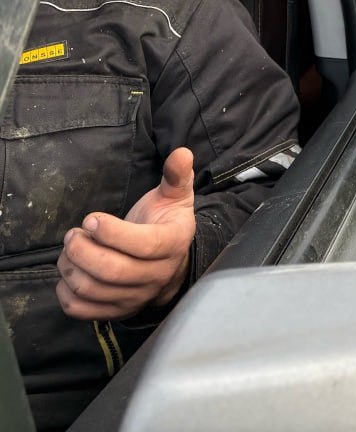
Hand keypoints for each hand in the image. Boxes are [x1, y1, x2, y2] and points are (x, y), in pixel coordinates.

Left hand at [57, 147, 196, 319]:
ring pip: (93, 289)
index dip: (111, 233)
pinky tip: (70, 271)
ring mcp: (136, 297)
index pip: (142, 246)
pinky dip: (65, 292)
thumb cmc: (164, 224)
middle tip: (73, 234)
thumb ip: (175, 176)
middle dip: (82, 250)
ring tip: (70, 249)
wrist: (170, 264)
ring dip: (70, 267)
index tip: (91, 219)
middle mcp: (157, 276)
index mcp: (173, 244)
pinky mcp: (117, 311)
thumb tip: (182, 152)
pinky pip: (82, 309)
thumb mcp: (174, 197)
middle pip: (112, 271)